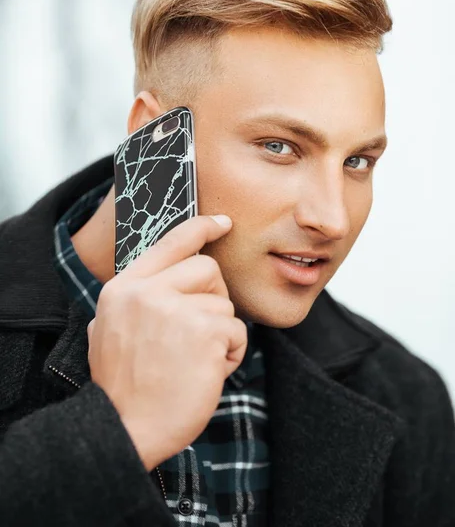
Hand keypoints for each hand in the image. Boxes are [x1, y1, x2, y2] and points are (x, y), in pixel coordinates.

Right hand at [87, 215, 246, 470]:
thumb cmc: (124, 386)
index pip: (170, 241)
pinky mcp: (204, 333)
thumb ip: (133, 300)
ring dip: (220, 335)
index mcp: (124, 288)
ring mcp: (176, 311)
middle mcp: (147, 292)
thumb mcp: (107, 331)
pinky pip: (237, 332)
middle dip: (214, 298)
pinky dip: (231, 354)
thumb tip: (160, 280)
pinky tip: (208, 373)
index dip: (201, 227)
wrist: (125, 430)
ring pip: (224, 305)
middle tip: (201, 331)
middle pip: (207, 268)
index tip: (223, 222)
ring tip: (196, 362)